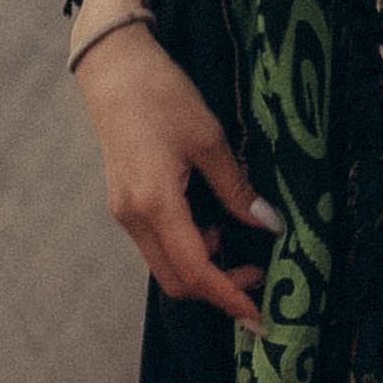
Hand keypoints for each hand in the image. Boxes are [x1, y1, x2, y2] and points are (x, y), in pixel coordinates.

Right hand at [72, 0, 279, 327]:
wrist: (113, 65)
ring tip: (242, 244)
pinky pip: (158, 242)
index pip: (196, 272)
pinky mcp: (124, 202)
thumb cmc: (162, 94)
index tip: (261, 317)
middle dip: (219, 288)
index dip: (230, 297)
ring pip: (166, 264)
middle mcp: (133, 218)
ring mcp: (124, 212)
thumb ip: (237, 188)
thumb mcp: (210, 139)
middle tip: (260, 275)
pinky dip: (188, 246)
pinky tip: (214, 223)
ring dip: (204, 266)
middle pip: (176, 280)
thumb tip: (268, 225)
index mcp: (155, 205)